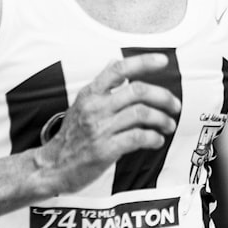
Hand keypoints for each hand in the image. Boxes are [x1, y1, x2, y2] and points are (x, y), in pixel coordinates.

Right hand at [35, 54, 181, 192]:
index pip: (118, 69)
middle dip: (163, 96)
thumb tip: (114, 62)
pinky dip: (153, 138)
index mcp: (90, 93)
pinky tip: (157, 140)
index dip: (143, 62)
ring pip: (141, 114)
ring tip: (169, 124)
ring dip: (162, 119)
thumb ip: (101, 85)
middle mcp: (95, 107)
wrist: (52, 167)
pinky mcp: (104, 150)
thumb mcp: (80, 104)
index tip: (162, 60)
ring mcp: (99, 128)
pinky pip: (137, 138)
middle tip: (175, 104)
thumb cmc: (70, 137)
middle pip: (137, 91)